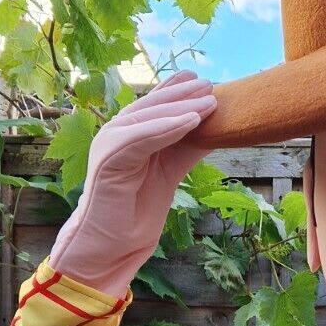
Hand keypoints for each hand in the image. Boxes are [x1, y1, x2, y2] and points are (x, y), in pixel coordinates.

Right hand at [49, 70, 217, 297]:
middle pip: (151, 107)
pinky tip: (191, 122)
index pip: (153, 106)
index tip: (200, 79)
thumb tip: (217, 129)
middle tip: (210, 85)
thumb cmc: (137, 212)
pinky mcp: (107, 161)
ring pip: (146, 118)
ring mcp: (108, 145)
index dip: (175, 90)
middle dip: (182, 94)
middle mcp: (116, 136)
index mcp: (129, 137)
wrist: (112, 246)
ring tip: (209, 102)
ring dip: (179, 108)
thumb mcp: (171, 172)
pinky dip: (165, 128)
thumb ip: (187, 149)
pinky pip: (139, 138)